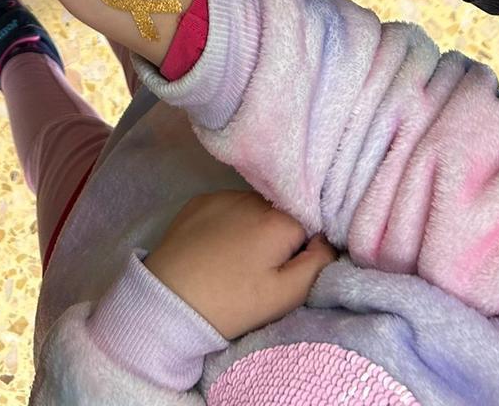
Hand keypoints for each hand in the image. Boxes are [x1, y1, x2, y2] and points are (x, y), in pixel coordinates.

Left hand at [145, 192, 334, 342]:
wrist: (168, 300)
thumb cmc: (231, 302)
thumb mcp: (283, 296)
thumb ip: (317, 265)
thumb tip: (330, 241)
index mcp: (278, 219)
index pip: (311, 222)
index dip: (308, 245)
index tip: (295, 265)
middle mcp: (252, 197)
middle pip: (283, 212)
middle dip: (283, 234)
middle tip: (267, 267)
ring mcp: (223, 195)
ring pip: (256, 208)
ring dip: (257, 226)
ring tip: (242, 259)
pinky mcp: (199, 201)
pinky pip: (229, 207)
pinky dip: (232, 222)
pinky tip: (221, 248)